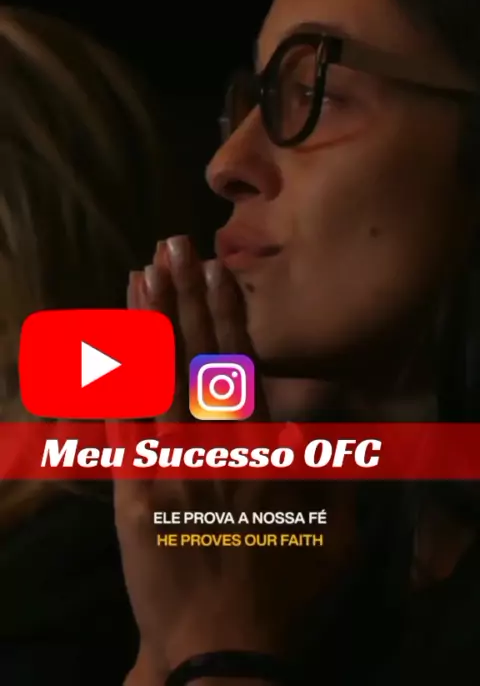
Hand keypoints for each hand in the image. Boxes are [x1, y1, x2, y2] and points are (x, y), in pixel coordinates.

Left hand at [115, 236, 357, 677]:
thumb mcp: (331, 531)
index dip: (227, 314)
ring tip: (141, 273)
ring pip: (155, 380)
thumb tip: (313, 417)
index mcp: (259, 450)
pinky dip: (114, 380)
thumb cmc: (282, 590)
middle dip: (184, 297)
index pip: (240, 366)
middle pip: (195, 357)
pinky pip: (120, 425)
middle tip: (172, 246)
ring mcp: (167, 465)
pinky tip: (107, 342)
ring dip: (148, 324)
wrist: (218, 647)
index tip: (218, 270)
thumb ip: (326, 468)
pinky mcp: (133, 490)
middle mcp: (213, 445)